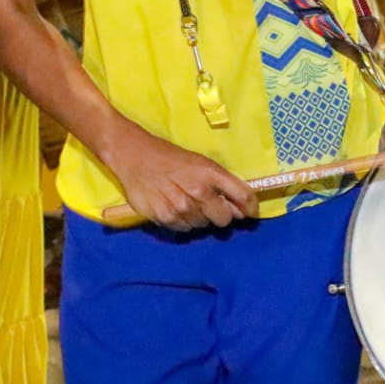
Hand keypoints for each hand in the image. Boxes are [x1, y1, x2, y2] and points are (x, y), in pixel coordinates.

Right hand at [98, 122, 258, 230]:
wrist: (134, 156)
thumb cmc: (170, 157)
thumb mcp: (199, 162)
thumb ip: (221, 184)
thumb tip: (240, 207)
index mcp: (210, 172)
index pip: (242, 196)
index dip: (251, 207)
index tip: (250, 212)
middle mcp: (198, 191)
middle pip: (224, 218)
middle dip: (222, 215)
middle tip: (211, 206)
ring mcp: (181, 206)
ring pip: (203, 225)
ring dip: (200, 217)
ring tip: (186, 201)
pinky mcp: (165, 217)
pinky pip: (185, 229)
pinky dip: (184, 222)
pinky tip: (174, 207)